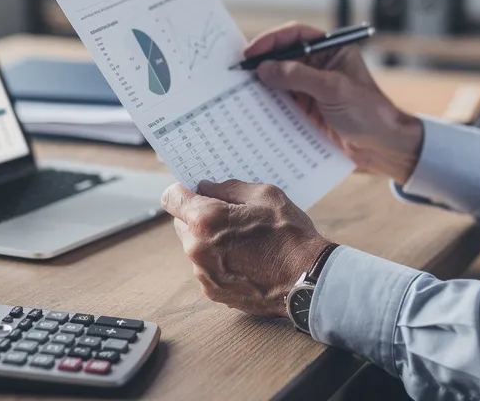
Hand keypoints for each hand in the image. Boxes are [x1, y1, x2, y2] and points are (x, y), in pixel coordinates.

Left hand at [161, 180, 331, 318]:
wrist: (307, 280)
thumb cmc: (289, 235)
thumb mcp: (265, 195)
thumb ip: (229, 188)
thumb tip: (208, 188)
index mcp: (205, 220)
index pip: (171, 198)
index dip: (183, 191)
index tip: (195, 191)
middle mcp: (197, 249)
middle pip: (181, 223)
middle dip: (199, 216)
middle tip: (229, 216)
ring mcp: (203, 274)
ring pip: (194, 247)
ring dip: (209, 240)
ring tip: (242, 241)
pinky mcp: (213, 292)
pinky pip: (206, 268)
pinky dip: (219, 261)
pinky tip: (245, 260)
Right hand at [248, 22, 424, 184]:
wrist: (384, 147)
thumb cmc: (369, 112)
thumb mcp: (334, 90)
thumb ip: (299, 76)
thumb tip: (265, 69)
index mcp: (332, 50)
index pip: (296, 36)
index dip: (271, 40)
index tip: (251, 52)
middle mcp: (319, 66)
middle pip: (283, 57)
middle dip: (262, 62)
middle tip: (237, 72)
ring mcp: (312, 88)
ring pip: (279, 80)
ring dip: (261, 85)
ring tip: (239, 91)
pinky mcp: (307, 110)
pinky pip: (282, 102)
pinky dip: (267, 105)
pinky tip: (253, 109)